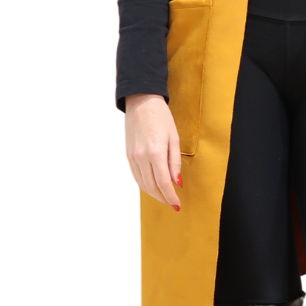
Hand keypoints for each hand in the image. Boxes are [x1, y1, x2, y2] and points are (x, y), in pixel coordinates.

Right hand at [124, 94, 181, 210]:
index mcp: (155, 153)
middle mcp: (141, 157)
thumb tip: (176, 182)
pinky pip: (136, 176)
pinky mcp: (128, 155)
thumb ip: (174, 162)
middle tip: (172, 203)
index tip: (177, 204)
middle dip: (163, 198)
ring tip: (164, 197)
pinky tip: (153, 186)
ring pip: (142, 184)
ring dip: (154, 194)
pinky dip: (145, 185)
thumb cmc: (161, 117)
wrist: (141, 102)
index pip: (163, 183)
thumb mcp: (174, 138)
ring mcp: (132, 157)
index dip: (170, 196)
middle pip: (152, 187)